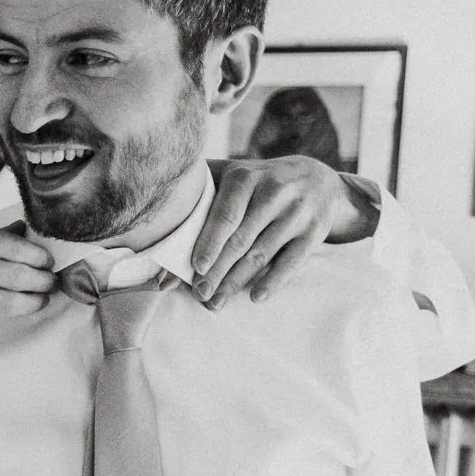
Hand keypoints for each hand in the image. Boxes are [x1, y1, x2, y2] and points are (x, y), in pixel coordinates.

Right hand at [0, 214, 55, 329]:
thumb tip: (20, 229)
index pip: (18, 248)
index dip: (41, 257)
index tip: (47, 260)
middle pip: (20, 277)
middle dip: (44, 282)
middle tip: (51, 282)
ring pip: (10, 304)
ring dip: (32, 303)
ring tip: (39, 299)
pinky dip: (3, 315)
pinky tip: (7, 308)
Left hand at [193, 157, 375, 306]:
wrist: (316, 177)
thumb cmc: (258, 181)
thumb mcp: (233, 173)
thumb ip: (202, 188)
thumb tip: (158, 217)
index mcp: (245, 177)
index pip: (225, 216)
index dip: (210, 243)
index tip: (196, 268)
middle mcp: (273, 192)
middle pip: (240, 240)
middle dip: (217, 271)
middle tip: (199, 294)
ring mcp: (296, 213)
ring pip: (261, 254)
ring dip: (237, 282)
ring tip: (217, 303)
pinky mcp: (314, 231)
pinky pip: (292, 261)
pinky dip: (274, 281)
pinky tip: (256, 297)